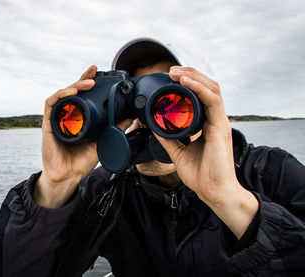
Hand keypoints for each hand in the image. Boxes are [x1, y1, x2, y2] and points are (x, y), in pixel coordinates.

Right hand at [36, 65, 131, 207]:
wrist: (69, 176)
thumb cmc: (82, 160)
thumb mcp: (103, 141)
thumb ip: (115, 128)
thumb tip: (131, 116)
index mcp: (78, 117)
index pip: (82, 95)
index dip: (89, 82)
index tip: (99, 72)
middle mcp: (66, 114)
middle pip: (72, 91)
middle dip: (83, 79)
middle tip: (94, 71)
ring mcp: (57, 118)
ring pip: (62, 94)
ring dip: (75, 85)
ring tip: (88, 83)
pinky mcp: (49, 124)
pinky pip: (51, 104)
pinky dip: (61, 95)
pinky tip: (71, 92)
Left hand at [154, 66, 258, 237]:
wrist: (214, 192)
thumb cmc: (202, 175)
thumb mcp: (179, 153)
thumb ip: (169, 139)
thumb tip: (156, 127)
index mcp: (207, 124)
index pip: (200, 95)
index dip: (187, 83)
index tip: (170, 79)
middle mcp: (215, 119)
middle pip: (207, 87)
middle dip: (189, 74)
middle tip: (170, 71)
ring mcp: (220, 122)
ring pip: (211, 88)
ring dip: (193, 76)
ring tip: (176, 72)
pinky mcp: (221, 127)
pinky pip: (212, 100)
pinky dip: (198, 88)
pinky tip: (185, 82)